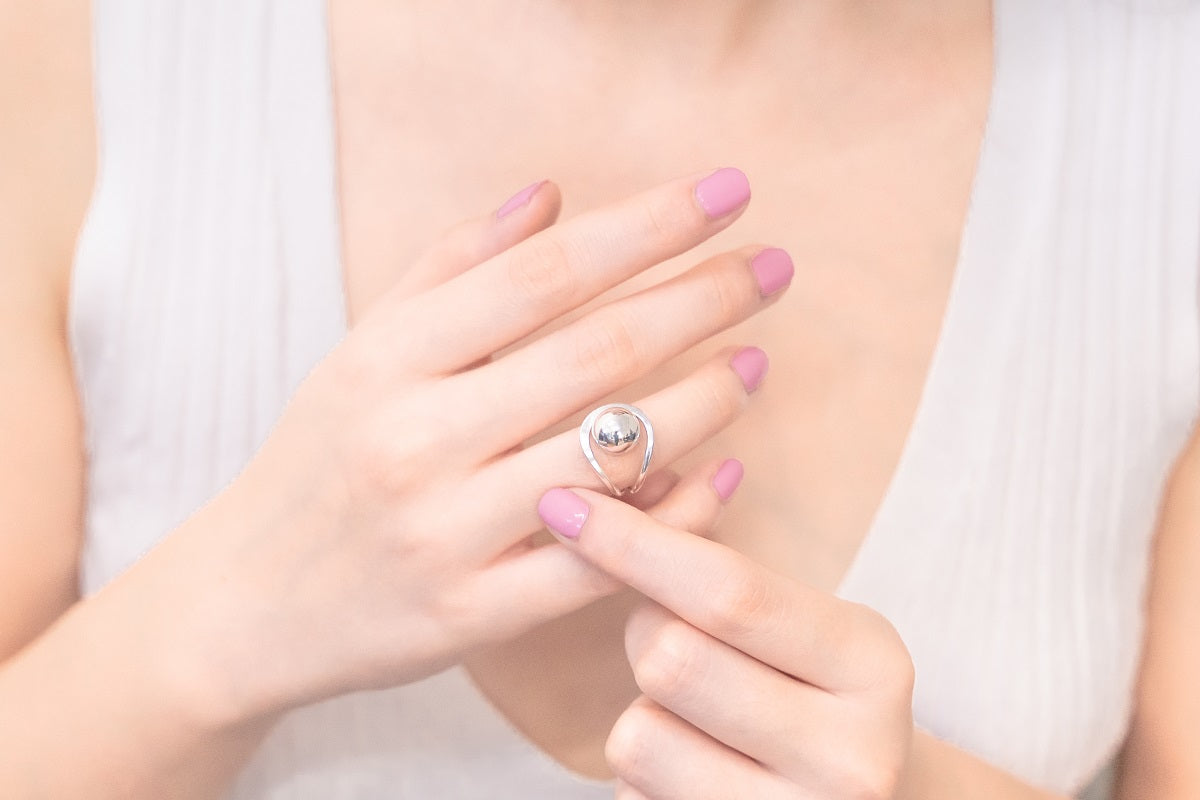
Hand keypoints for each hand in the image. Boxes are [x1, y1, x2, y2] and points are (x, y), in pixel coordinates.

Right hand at [120, 168, 794, 730]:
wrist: (249, 602)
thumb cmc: (319, 461)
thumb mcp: (363, 350)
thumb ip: (452, 266)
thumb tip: (552, 194)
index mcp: (386, 361)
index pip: (542, 274)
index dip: (647, 227)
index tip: (728, 193)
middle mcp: (413, 441)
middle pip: (593, 356)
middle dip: (701, 300)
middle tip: (773, 267)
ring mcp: (444, 535)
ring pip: (608, 459)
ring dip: (703, 402)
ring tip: (754, 360)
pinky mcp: (471, 615)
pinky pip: (597, 563)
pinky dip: (671, 515)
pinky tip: (721, 470)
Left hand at [537, 487, 915, 799]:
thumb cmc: (812, 693)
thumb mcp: (802, 625)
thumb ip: (719, 577)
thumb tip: (595, 508)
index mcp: (871, 667)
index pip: (731, 593)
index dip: (636, 544)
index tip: (566, 506)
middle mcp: (850, 757)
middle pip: (671, 662)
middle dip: (646, 634)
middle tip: (675, 637)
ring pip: (638, 739)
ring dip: (643, 715)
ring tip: (695, 720)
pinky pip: (632, 796)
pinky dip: (643, 775)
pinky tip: (697, 771)